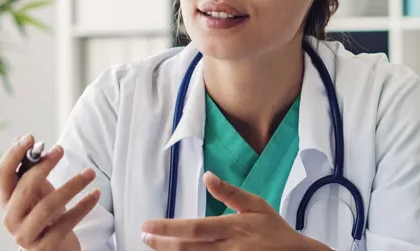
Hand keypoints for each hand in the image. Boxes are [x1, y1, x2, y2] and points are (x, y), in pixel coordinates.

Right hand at [0, 134, 100, 250]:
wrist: (56, 250)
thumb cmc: (46, 218)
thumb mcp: (37, 193)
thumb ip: (29, 170)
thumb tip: (20, 138)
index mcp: (5, 201)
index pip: (3, 174)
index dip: (14, 154)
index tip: (31, 137)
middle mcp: (11, 219)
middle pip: (25, 187)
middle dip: (44, 166)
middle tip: (60, 150)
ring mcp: (26, 236)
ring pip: (47, 206)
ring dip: (71, 185)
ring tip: (90, 173)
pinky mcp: (45, 249)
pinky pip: (66, 223)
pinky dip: (83, 207)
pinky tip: (95, 194)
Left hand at [140, 172, 330, 250]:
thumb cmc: (275, 231)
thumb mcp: (257, 206)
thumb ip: (230, 193)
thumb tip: (208, 176)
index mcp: (233, 228)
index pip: (193, 228)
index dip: (167, 229)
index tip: (147, 226)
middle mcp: (229, 248)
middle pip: (187, 248)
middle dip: (161, 244)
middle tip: (144, 237)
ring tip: (154, 246)